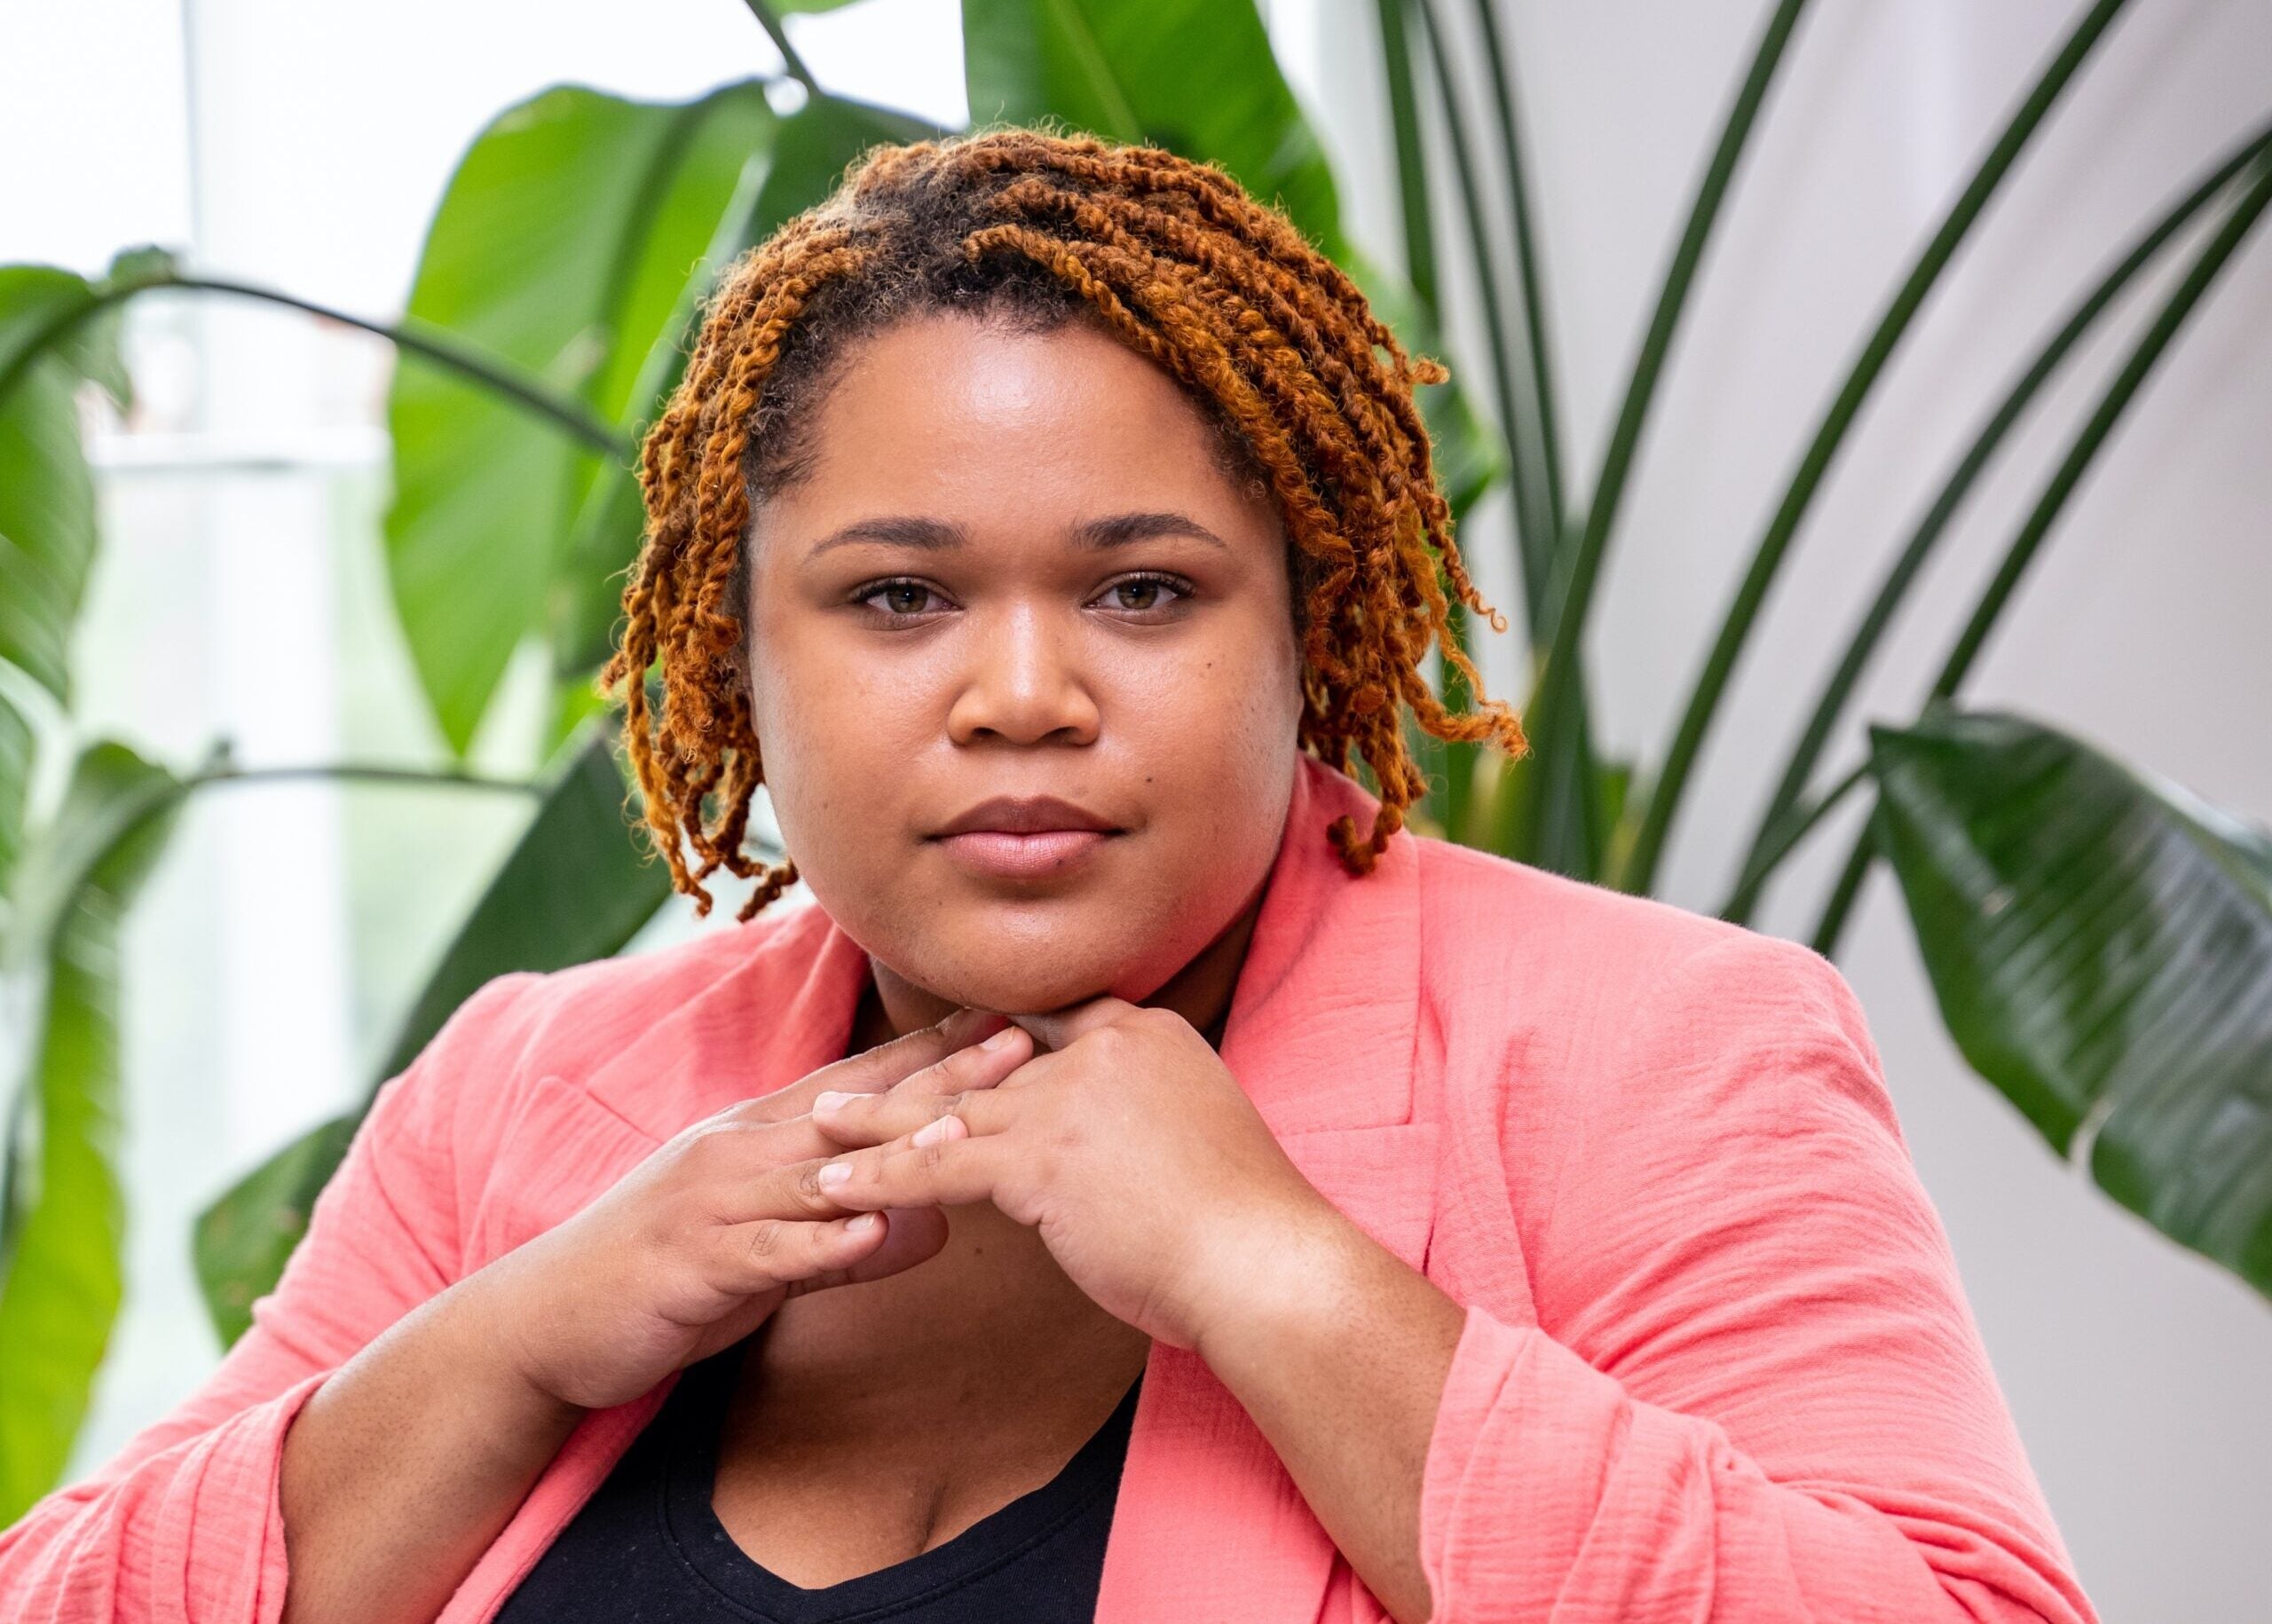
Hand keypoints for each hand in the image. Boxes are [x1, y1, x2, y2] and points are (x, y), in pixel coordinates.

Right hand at [471, 1005, 1029, 1410]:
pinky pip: (767, 1248)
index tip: (1013, 1018)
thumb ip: (847, 1236)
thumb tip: (932, 1225)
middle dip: (943, 1076)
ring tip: (967, 1134)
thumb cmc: (668, 1278)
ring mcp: (713, 1199)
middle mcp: (739, 1147)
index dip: (938, 1051)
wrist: (547, 1321)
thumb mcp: (769, 1252)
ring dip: (895, 1150)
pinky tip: (873, 1232)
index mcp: (760, 1133)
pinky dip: (820, 1240)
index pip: (865, 1082)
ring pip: (820, 1169)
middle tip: (1022, 1044)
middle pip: (858, 1107)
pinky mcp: (693, 1260)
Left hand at [805, 998, 1349, 1349]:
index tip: (946, 1045)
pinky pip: (942, 1163)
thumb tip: (1107, 1142)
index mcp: (1150, 1033)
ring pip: (955, 1106)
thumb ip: (1144, 1115)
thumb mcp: (1199, 1134)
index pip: (1051, 1020)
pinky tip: (838, 1180)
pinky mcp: (1043, 1155)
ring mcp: (1071, 1097)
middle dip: (922, 1074)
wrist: (1266, 1263)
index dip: (991, 1037)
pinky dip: (883, 1173)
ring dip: (881, 1118)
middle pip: (991, 1061)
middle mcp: (1106, 1048)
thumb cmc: (1246, 1224)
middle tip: (860, 1077)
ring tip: (824, 1120)